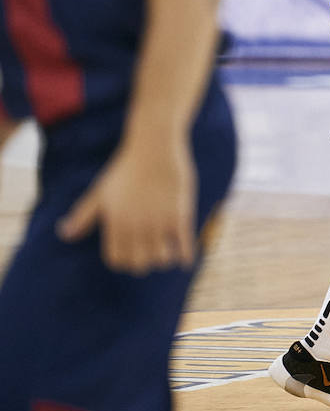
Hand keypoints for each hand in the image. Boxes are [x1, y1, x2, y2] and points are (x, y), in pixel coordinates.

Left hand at [57, 137, 196, 274]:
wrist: (154, 146)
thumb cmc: (125, 168)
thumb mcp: (100, 192)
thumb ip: (82, 216)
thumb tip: (63, 235)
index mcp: (116, 221)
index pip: (117, 260)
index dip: (124, 262)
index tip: (131, 256)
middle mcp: (137, 224)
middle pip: (140, 264)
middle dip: (144, 263)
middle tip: (149, 254)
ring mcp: (159, 220)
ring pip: (162, 259)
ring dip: (164, 259)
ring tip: (167, 251)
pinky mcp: (180, 213)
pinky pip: (184, 245)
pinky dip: (185, 256)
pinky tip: (185, 259)